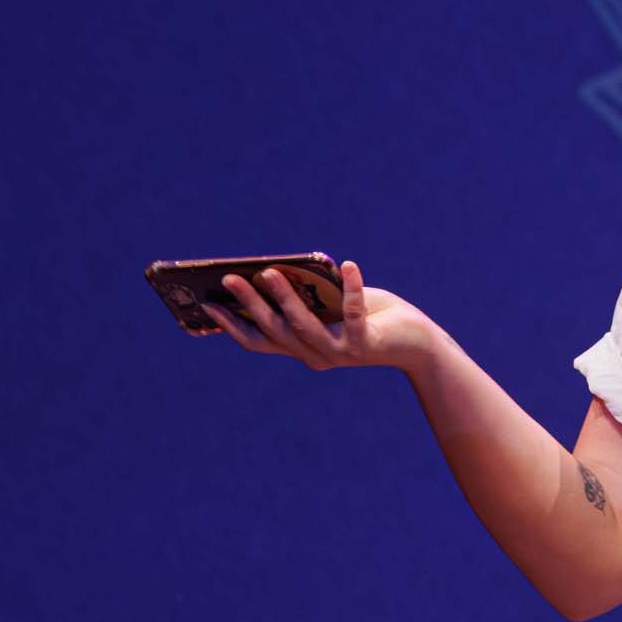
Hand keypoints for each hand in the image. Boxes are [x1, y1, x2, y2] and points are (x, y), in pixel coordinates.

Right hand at [200, 260, 434, 372]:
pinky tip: (349, 265)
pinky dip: (352, 288)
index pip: (258, 340)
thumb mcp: (332, 304)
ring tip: (269, 271)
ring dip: (285, 298)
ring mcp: (339, 353)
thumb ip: (308, 295)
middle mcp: (314, 356)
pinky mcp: (365, 344)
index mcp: (301, 349)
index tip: (206, 304)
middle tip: (228, 279)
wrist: (415, 342)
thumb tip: (276, 271)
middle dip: (249, 303)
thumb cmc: (371, 316)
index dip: (231, 325)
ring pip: (303, 325)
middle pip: (274, 330)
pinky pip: (354, 314)